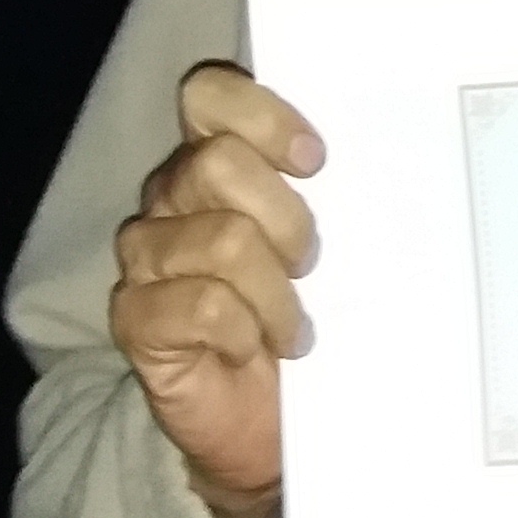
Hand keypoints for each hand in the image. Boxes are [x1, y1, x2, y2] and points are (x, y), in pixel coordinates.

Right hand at [111, 63, 323, 517]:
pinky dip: (246, 331)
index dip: (262, 116)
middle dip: (287, 219)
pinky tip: (254, 349)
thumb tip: (382, 156)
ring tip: (292, 326)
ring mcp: (145, 256)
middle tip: (310, 266)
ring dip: (277, 293)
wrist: (263, 422)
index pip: (208, 95)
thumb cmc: (297, 319)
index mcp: (210, 160)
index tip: (316, 161)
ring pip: (223, 240)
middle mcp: (168, 196)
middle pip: (217, 164)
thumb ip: (327, 198)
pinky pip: (204, 306)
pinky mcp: (135, 316)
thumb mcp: (324, 251)